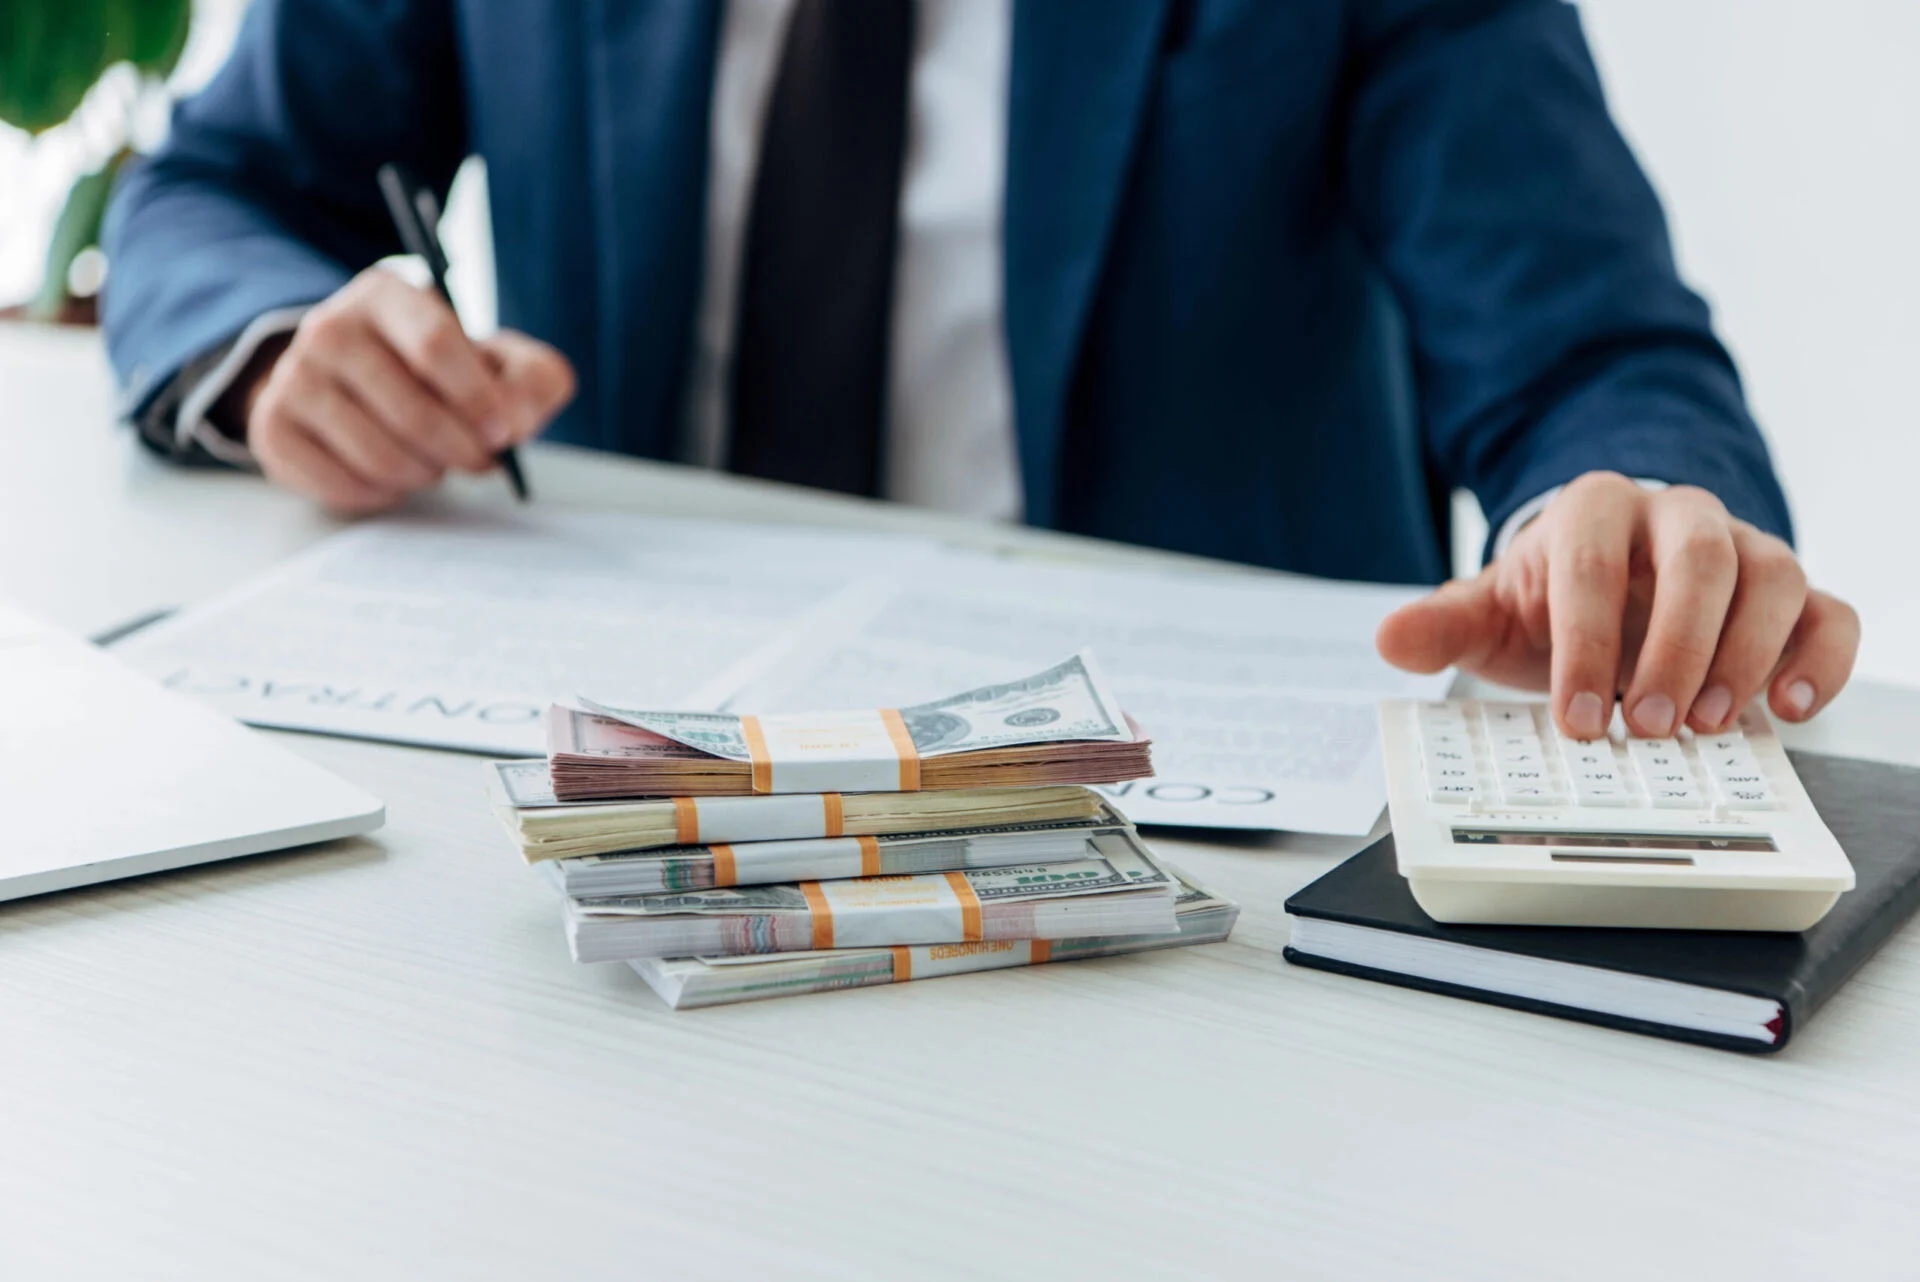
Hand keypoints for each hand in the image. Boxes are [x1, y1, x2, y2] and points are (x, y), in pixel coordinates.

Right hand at [235, 267, 576, 513]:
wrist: (358, 382)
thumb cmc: (445, 374)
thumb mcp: (502, 362)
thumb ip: (532, 380)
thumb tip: (514, 423)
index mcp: (386, 295)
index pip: (434, 343)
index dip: (477, 398)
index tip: (502, 432)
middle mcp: (329, 327)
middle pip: (409, 408)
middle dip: (459, 448)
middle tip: (478, 460)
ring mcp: (292, 377)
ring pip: (376, 452)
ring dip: (423, 473)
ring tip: (435, 463)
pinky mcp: (273, 427)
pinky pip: (339, 482)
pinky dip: (382, 493)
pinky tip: (393, 475)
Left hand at [1376, 472, 1859, 738]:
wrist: (1606, 586)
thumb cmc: (1551, 602)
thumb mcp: (1490, 611)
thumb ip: (1443, 624)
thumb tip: (1390, 638)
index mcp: (1595, 511)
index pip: (1592, 565)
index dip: (1585, 643)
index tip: (1576, 719)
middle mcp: (1679, 517)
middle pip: (1699, 560)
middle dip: (1676, 648)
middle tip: (1651, 728)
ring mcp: (1745, 548)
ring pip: (1773, 578)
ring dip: (1747, 656)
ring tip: (1711, 726)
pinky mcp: (1792, 593)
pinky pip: (1829, 613)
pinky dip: (1820, 659)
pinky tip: (1789, 709)